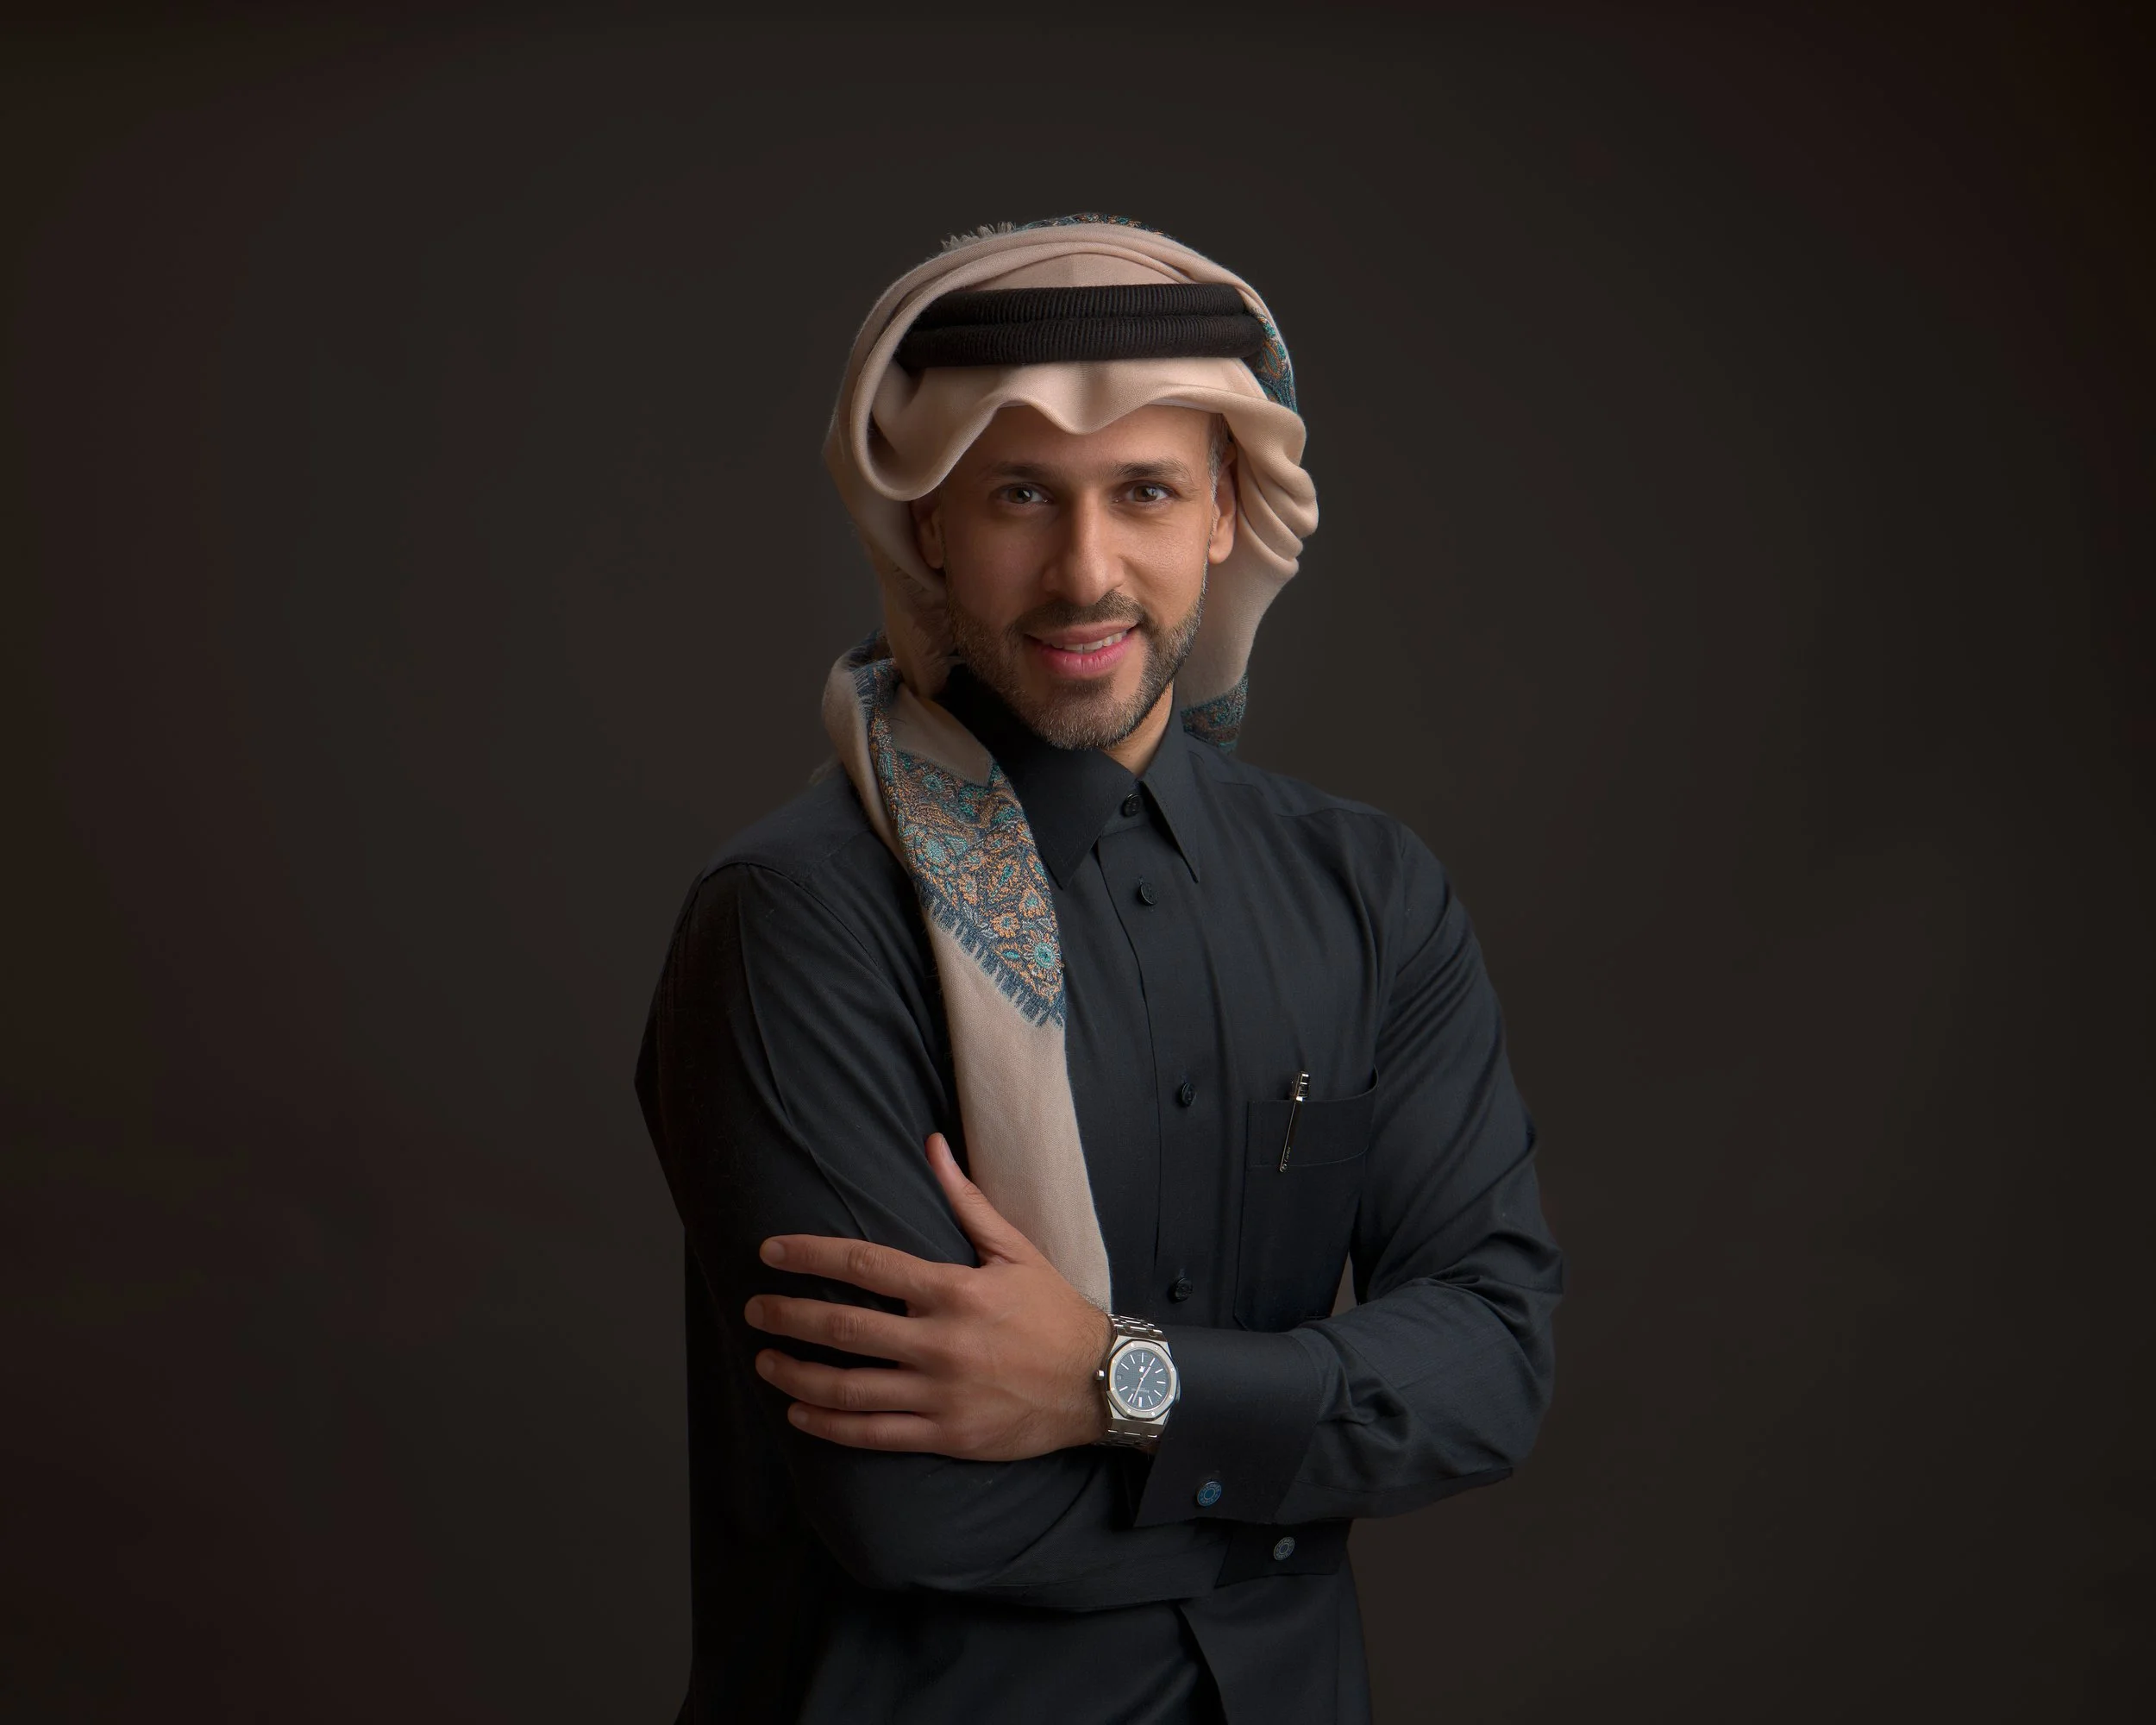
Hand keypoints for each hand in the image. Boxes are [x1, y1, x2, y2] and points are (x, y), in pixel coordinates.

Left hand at [744, 1132, 1112, 1459]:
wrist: (1101, 1384)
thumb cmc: (1054, 1312)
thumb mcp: (1016, 1250)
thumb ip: (967, 1201)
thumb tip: (933, 1145)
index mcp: (954, 1290)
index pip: (866, 1266)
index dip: (810, 1255)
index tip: (770, 1252)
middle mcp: (941, 1342)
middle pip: (844, 1328)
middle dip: (789, 1315)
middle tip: (753, 1309)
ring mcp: (940, 1394)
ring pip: (848, 1388)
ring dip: (796, 1374)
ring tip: (764, 1361)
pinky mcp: (945, 1434)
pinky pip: (873, 1434)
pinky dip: (828, 1425)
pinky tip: (799, 1412)